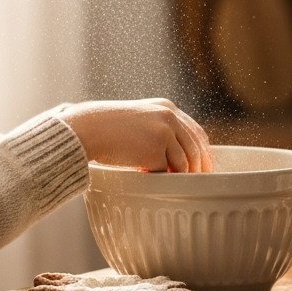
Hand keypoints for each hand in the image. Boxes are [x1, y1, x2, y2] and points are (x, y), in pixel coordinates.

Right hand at [61, 98, 211, 172]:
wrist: (88, 128)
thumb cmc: (108, 127)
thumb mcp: (139, 119)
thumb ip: (159, 129)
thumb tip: (177, 155)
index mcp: (167, 107)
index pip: (196, 132)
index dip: (202, 152)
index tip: (203, 167)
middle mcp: (170, 117)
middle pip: (196, 148)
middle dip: (198, 168)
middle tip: (196, 183)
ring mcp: (164, 132)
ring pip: (185, 163)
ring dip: (179, 175)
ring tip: (168, 182)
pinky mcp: (155, 150)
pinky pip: (166, 171)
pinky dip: (160, 177)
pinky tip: (147, 176)